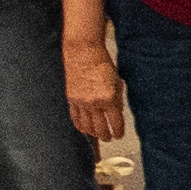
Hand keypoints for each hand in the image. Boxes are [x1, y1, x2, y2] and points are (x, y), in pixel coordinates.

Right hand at [63, 31, 126, 155]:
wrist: (83, 52)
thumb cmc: (102, 63)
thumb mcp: (116, 81)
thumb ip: (117, 98)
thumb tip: (117, 111)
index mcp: (109, 98)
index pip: (115, 123)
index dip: (118, 132)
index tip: (119, 135)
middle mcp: (94, 103)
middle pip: (100, 129)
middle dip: (106, 136)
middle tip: (109, 138)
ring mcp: (81, 102)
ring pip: (87, 126)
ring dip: (93, 134)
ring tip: (98, 135)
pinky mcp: (71, 99)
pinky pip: (75, 118)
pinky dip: (80, 126)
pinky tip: (84, 129)